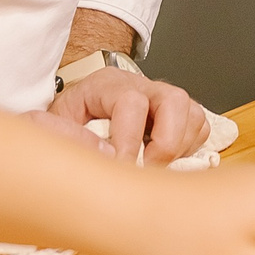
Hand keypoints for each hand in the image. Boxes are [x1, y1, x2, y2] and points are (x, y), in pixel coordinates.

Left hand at [48, 67, 209, 162]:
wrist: (78, 115)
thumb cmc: (69, 123)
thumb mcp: (54, 126)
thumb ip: (67, 136)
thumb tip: (104, 153)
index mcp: (107, 85)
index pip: (130, 102)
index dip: (129, 140)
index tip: (122, 167)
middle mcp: (140, 86)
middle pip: (174, 99)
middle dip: (167, 142)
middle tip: (149, 169)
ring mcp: (163, 99)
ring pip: (193, 113)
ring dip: (181, 147)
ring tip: (155, 166)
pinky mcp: (179, 115)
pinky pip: (200, 128)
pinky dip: (189, 148)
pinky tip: (165, 161)